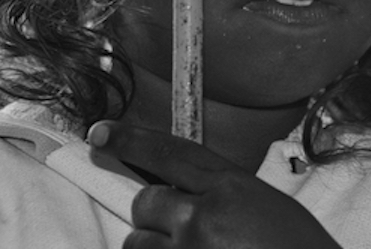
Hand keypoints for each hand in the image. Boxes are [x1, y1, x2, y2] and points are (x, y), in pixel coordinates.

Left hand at [88, 121, 341, 248]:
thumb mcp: (268, 208)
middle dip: (151, 215)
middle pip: (145, 202)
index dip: (133, 140)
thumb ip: (223, 196)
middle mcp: (205, 217)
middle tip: (175, 230)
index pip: (171, 153)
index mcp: (232, 187)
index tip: (102, 133)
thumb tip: (184, 195)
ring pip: (137, 244)